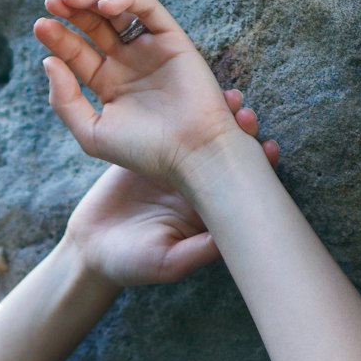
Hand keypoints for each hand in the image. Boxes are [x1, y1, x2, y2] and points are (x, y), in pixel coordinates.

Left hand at [34, 0, 271, 190]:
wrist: (191, 153)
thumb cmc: (144, 151)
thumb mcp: (92, 133)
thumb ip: (65, 101)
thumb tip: (49, 61)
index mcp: (108, 85)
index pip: (77, 53)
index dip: (58, 37)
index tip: (41, 26)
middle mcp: (128, 64)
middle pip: (94, 26)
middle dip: (71, 11)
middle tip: (52, 2)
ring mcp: (150, 50)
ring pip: (118, 11)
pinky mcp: (172, 39)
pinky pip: (148, 8)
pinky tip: (106, 6)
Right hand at [64, 88, 277, 289]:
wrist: (90, 250)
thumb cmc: (130, 265)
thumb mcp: (167, 263)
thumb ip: (197, 252)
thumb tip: (231, 239)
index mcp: (208, 211)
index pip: (240, 185)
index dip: (259, 166)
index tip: (270, 149)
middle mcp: (195, 187)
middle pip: (225, 154)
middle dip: (241, 133)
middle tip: (247, 116)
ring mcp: (172, 168)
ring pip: (200, 137)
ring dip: (215, 116)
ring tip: (228, 99)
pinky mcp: (147, 154)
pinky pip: (167, 129)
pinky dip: (180, 113)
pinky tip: (188, 95)